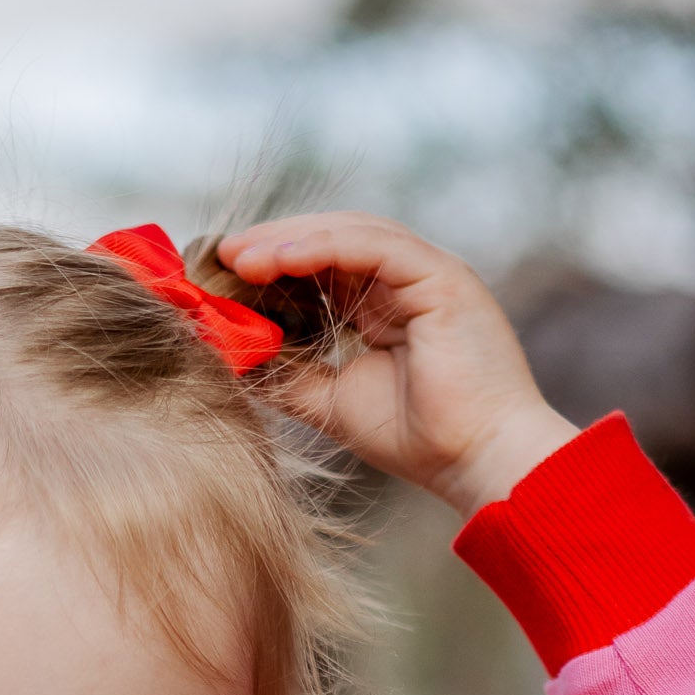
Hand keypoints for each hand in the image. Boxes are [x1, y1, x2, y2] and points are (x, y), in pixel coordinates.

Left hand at [218, 211, 574, 516]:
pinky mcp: (441, 276)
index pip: (322, 268)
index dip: (271, 266)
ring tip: (240, 257)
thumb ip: (288, 374)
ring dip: (289, 241)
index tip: (220, 279)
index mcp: (386, 306)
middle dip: (272, 245)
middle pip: (331, 241)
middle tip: (219, 257)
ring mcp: (427, 273)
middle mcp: (407, 281)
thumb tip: (233, 357)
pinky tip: (280, 258)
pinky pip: (374, 245)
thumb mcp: (331, 401)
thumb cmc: (417, 439)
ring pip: (349, 233)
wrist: (476, 461)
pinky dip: (323, 246)